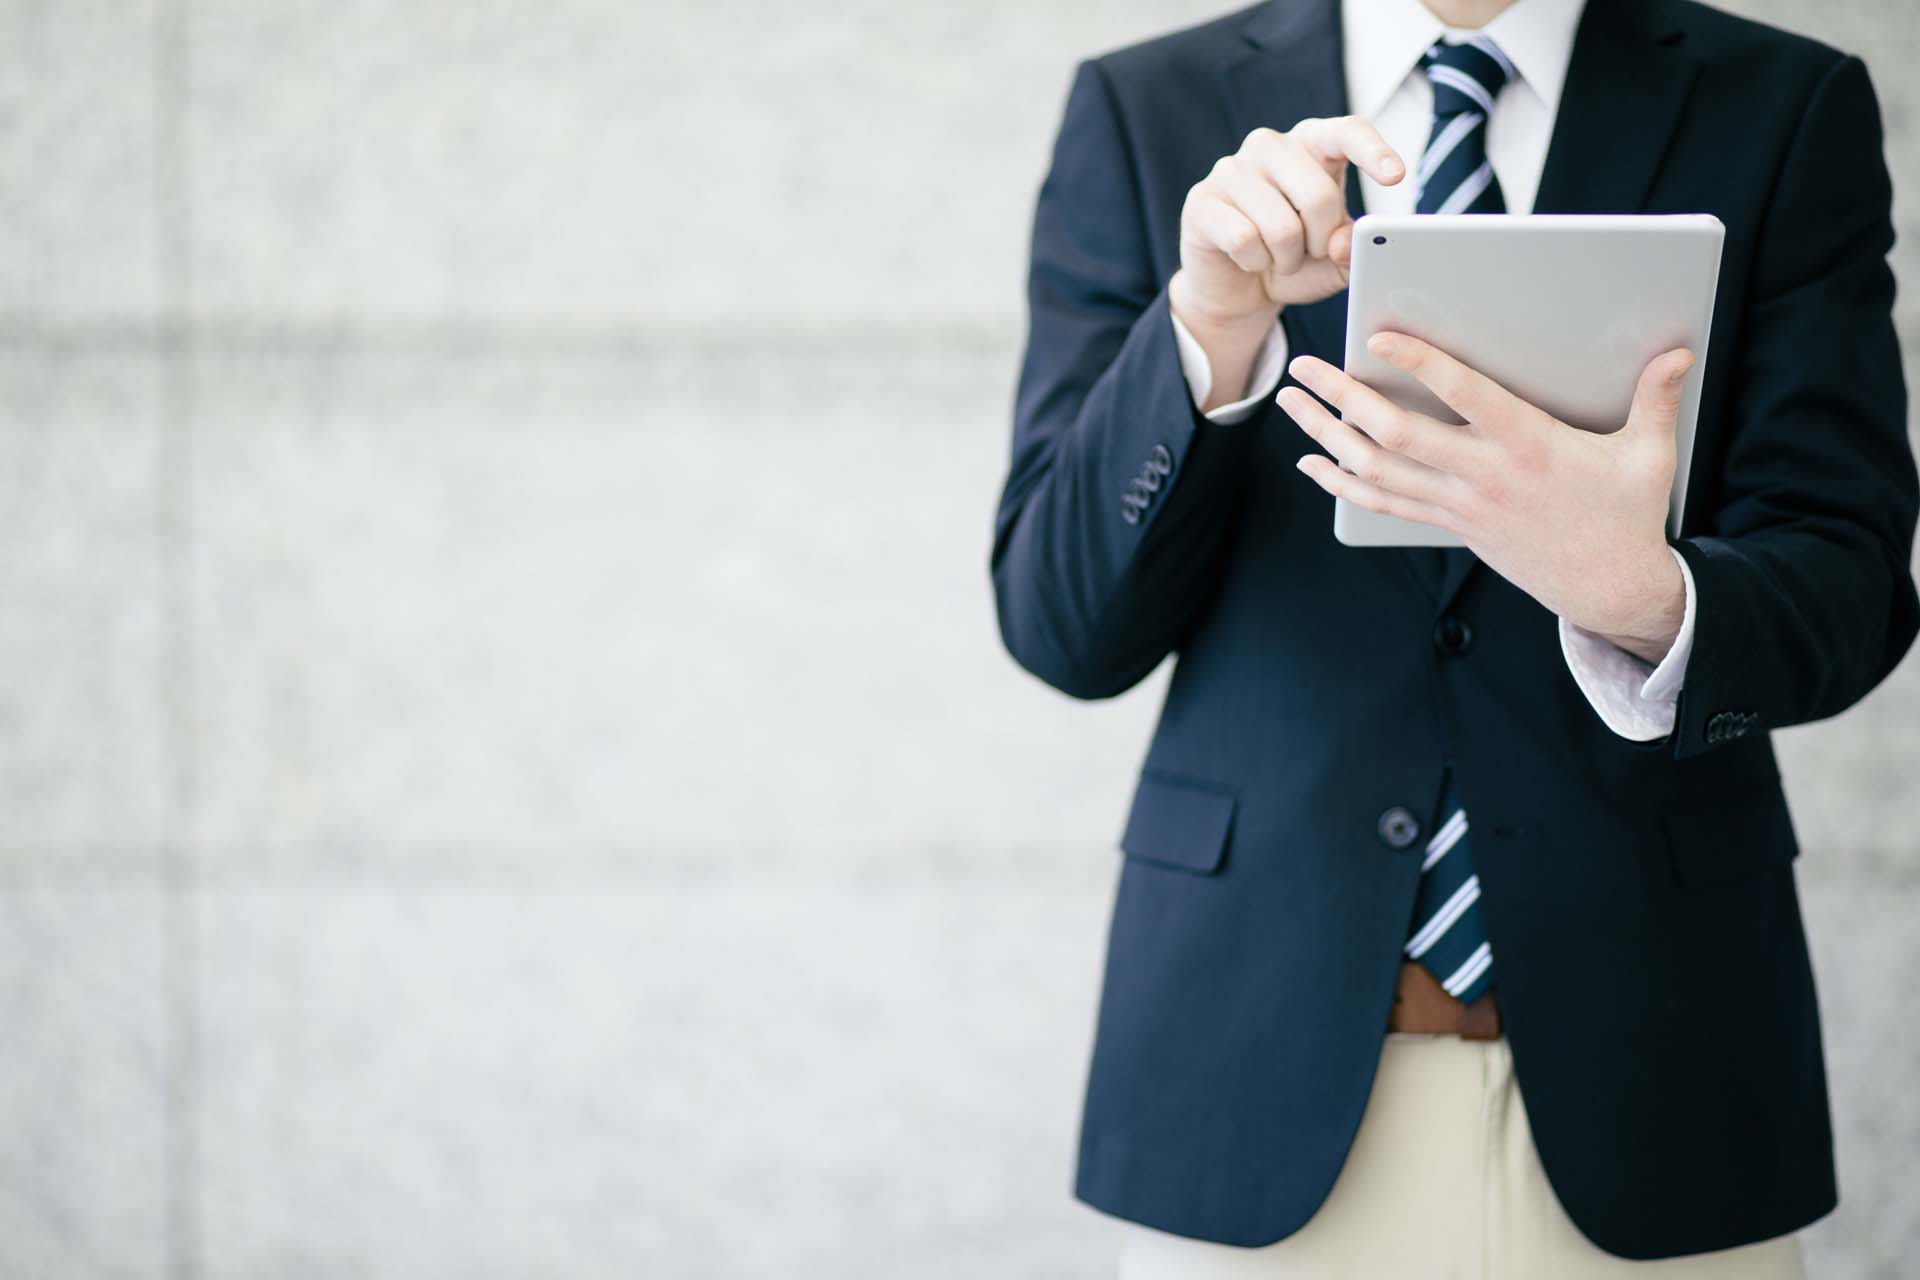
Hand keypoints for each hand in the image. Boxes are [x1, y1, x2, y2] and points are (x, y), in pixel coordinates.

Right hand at [1170, 118, 1405, 410]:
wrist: (1237, 288)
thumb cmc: (1292, 261)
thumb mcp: (1335, 261)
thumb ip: (1351, 249)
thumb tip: (1342, 241)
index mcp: (1311, 146)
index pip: (1346, 131)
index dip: (1373, 151)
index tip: (1395, 176)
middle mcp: (1270, 146)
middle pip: (1318, 195)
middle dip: (1321, 240)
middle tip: (1309, 252)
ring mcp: (1231, 170)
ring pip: (1280, 225)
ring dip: (1286, 259)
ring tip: (1276, 258)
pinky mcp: (1201, 201)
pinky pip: (1243, 239)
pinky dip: (1255, 263)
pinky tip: (1248, 260)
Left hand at [1278, 334, 1694, 663]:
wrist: (1610, 588)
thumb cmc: (1629, 515)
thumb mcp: (1651, 455)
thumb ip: (1657, 399)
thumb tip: (1679, 350)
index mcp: (1529, 447)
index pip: (1465, 396)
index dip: (1420, 364)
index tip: (1380, 336)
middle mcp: (1483, 476)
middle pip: (1396, 434)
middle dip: (1343, 397)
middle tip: (1304, 366)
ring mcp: (1460, 506)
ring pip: (1376, 469)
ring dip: (1327, 435)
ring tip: (1290, 403)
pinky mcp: (1451, 525)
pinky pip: (1383, 503)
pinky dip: (1343, 482)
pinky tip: (1311, 463)